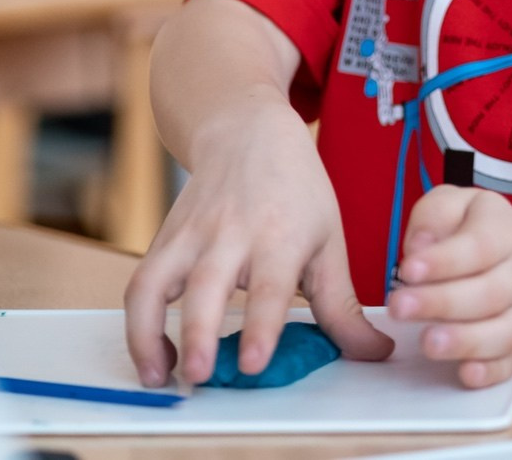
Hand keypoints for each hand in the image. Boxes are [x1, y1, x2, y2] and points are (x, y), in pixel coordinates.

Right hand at [123, 90, 392, 387]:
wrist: (248, 133)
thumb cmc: (295, 190)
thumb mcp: (330, 240)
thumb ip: (342, 306)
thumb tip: (373, 353)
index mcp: (279, 236)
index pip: (269, 287)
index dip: (261, 328)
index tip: (253, 365)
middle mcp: (230, 235)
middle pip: (207, 286)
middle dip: (198, 333)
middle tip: (199, 375)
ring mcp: (190, 236)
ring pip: (155, 284)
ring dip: (148, 334)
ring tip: (160, 377)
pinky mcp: (163, 241)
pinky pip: (139, 284)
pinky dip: (137, 323)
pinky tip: (154, 354)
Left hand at [386, 187, 511, 387]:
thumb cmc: (487, 230)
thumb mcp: (462, 203)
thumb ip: (435, 215)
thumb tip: (418, 246)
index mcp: (505, 232)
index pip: (479, 246)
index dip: (444, 260)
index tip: (409, 269)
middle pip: (488, 293)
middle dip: (441, 303)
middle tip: (399, 307)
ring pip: (502, 333)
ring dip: (464, 341)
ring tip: (428, 343)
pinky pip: (511, 363)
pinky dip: (490, 373)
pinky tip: (466, 373)